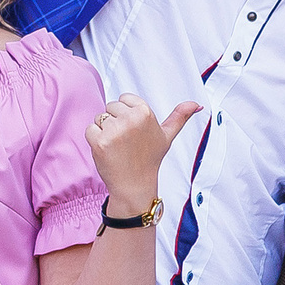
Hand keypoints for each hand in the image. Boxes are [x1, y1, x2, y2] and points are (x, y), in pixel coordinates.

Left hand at [88, 94, 200, 214]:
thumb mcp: (167, 136)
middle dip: (115, 122)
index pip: (124, 99)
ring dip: (104, 131)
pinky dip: (95, 141)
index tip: (134, 131)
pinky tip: (108, 151)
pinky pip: (89, 130)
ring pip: (99, 118)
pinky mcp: (99, 141)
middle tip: (126, 141)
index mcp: (145, 112)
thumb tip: (195, 104)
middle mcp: (130, 119)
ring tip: (117, 147)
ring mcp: (114, 130)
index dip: (126, 115)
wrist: (135, 185)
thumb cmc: (150, 160)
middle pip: (110, 107)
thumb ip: (180, 117)